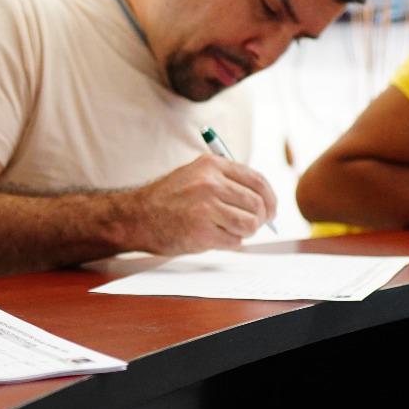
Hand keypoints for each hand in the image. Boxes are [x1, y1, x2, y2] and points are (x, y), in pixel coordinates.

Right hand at [118, 155, 276, 255]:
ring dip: (246, 232)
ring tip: (231, 231)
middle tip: (254, 225)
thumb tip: (264, 201)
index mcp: (211, 166)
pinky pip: (234, 241)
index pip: (257, 180)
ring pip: (250, 224)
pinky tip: (216, 237)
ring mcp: (205, 208)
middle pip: (257, 204)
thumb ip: (226, 181)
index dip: (270, 197)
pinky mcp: (201, 232)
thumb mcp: (195, 175)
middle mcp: (209, 184)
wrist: (136, 217)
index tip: (271, 209)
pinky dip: (231, 242)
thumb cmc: (168, 199)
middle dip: (261, 218)